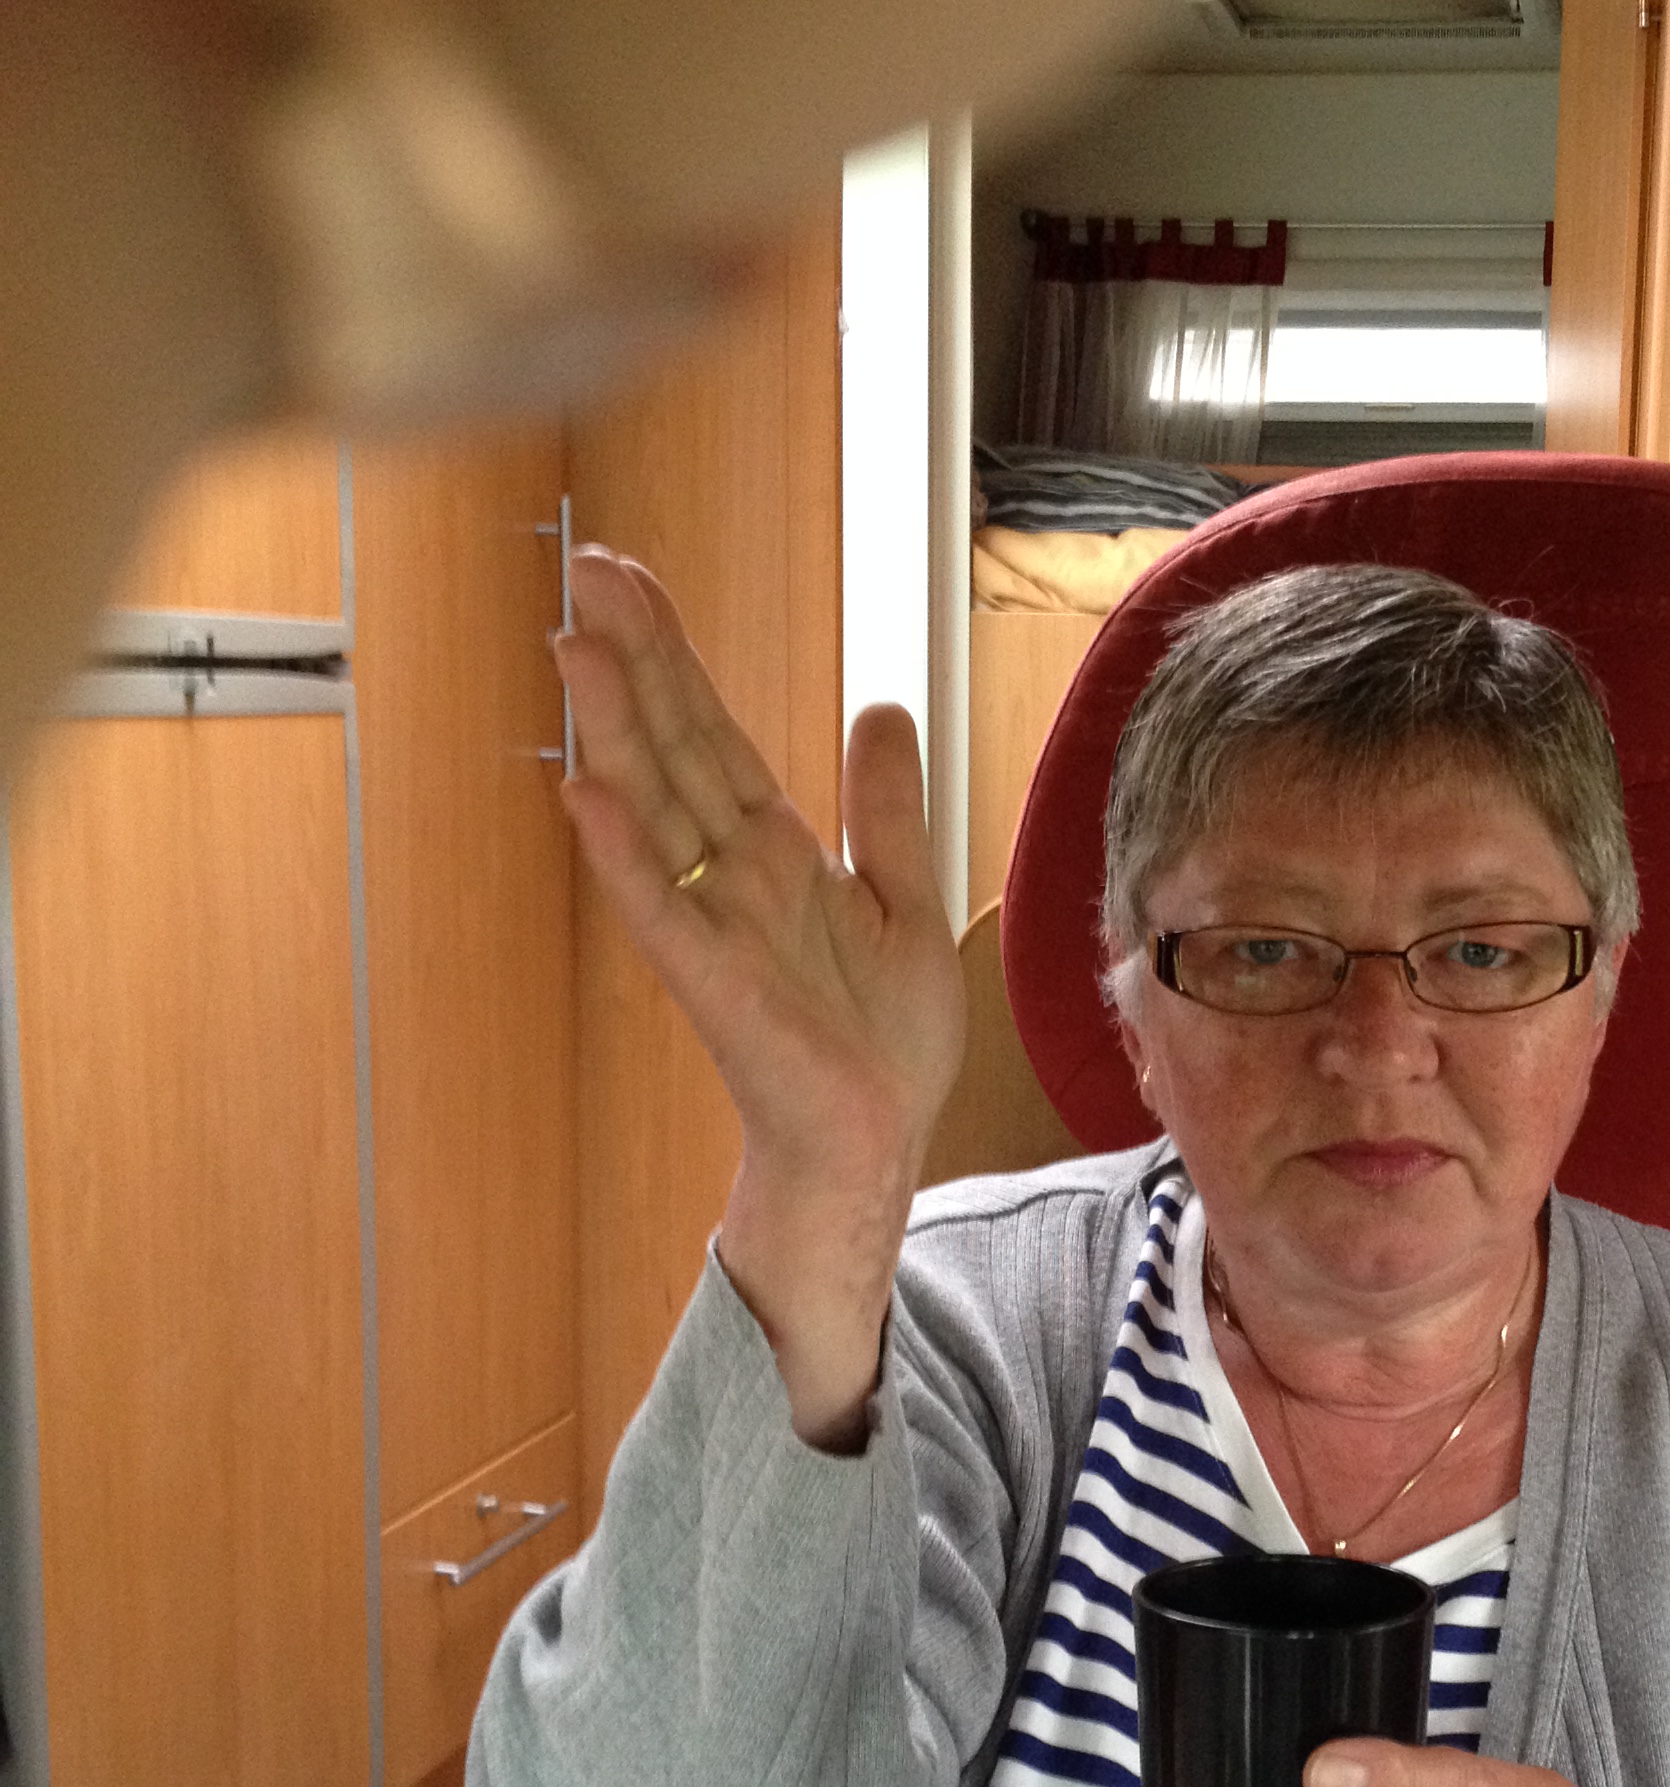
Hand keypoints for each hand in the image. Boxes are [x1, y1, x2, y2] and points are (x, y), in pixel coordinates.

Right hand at [555, 547, 962, 1444]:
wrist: (879, 1143)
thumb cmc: (881, 1041)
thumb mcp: (906, 899)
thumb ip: (885, 807)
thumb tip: (880, 705)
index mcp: (774, 851)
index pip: (714, 733)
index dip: (673, 656)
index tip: (629, 577)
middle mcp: (732, 877)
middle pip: (673, 749)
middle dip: (634, 661)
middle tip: (585, 570)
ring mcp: (716, 926)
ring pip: (655, 811)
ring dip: (614, 731)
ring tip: (574, 648)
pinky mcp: (717, 987)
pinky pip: (662, 913)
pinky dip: (625, 856)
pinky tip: (587, 794)